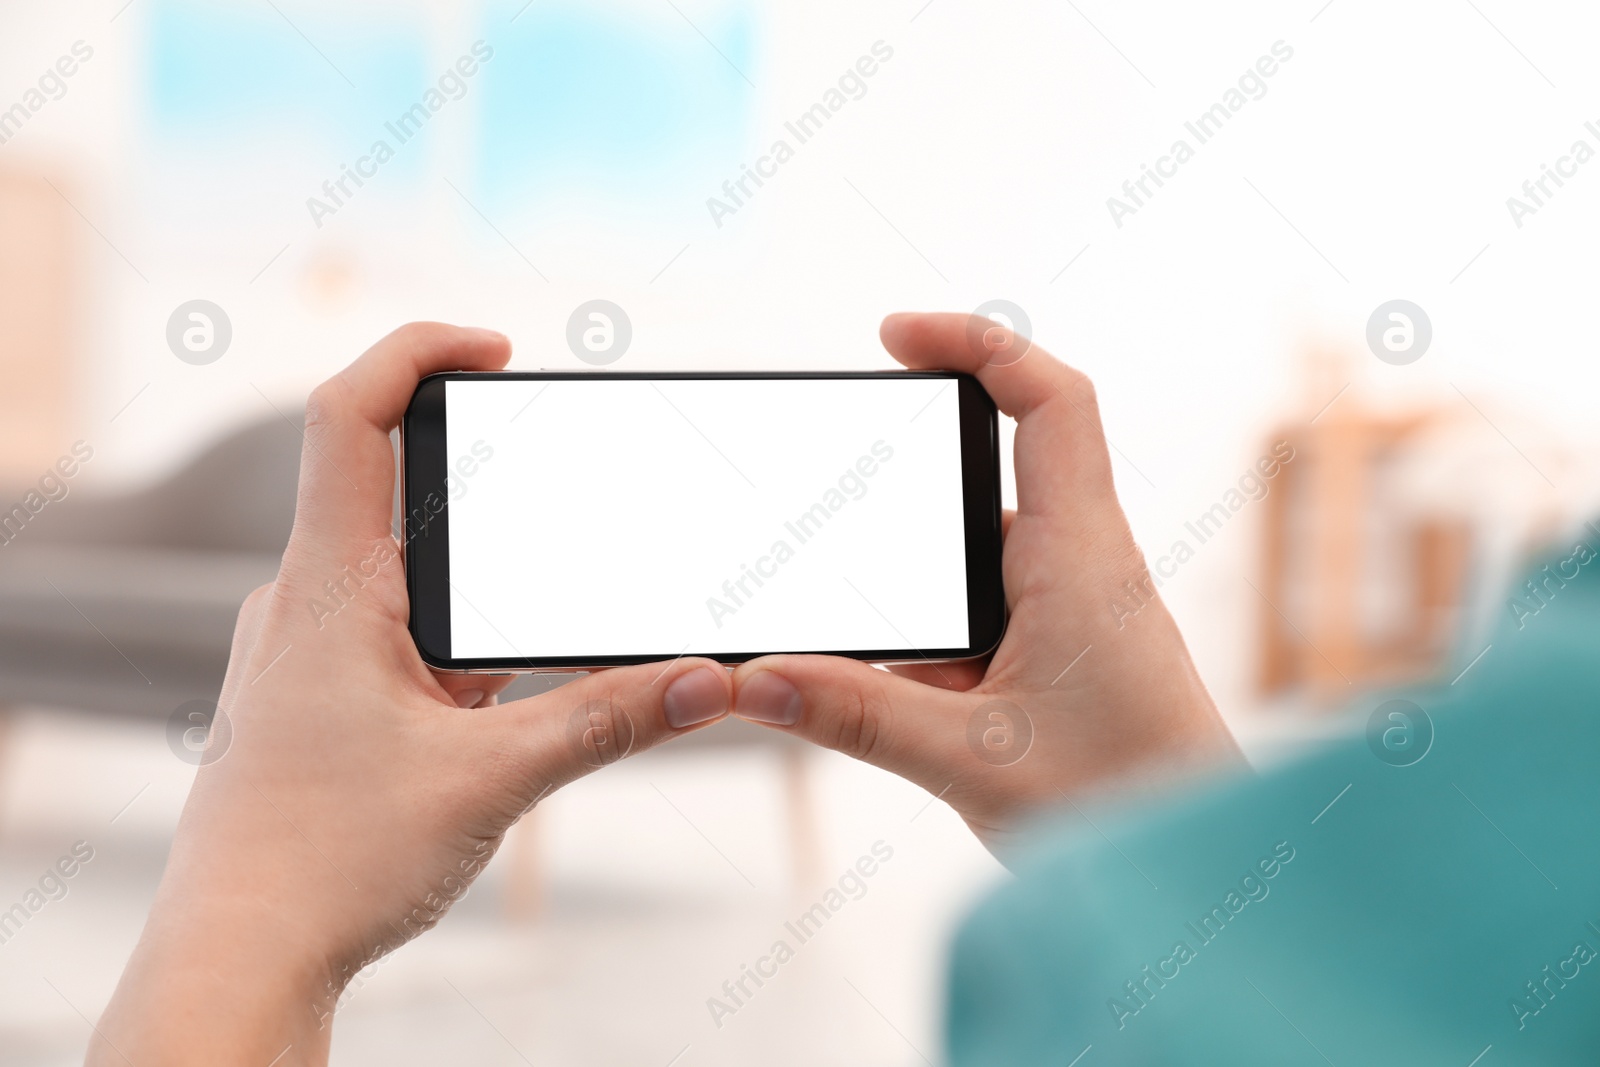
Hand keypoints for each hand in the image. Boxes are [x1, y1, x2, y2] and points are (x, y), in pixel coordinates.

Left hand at [89, 324, 732, 1065]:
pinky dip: (465, 642)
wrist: (238, 956)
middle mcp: (308, 602)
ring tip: (545, 621)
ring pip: (409, 571)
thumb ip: (608, 719)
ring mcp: (313, 650)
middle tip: (567, 488)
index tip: (498, 349)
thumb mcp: (492, 780)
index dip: (418, 353)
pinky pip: (404, 634)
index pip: (347, 417)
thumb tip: (709, 681)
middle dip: (488, 485)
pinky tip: (507, 696)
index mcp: (328, 589)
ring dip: (482, 582)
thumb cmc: (325, 862)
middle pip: (395, 487)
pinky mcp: (327, 696)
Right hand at [728, 313, 1242, 857]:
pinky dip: (931, 631)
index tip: (896, 336)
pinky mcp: (1063, 653)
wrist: (1198, 874)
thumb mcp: (969, 760)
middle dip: (909, 473)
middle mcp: (1083, 567)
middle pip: (999, 464)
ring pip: (981, 550)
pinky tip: (890, 684)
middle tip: (831, 482)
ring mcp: (1075, 610)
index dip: (978, 343)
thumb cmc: (1124, 807)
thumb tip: (756, 679)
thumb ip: (856, 716)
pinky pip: (985, 609)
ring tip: (850, 615)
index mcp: (1080, 559)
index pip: (1050, 401)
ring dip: (915, 573)